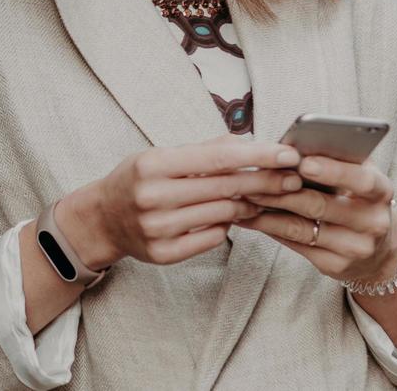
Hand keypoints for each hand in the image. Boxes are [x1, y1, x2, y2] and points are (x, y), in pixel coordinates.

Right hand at [61, 134, 303, 267]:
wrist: (101, 219)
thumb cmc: (136, 180)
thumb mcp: (160, 155)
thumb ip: (204, 150)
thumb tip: (249, 143)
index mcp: (152, 164)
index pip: (217, 158)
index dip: (257, 156)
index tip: (288, 153)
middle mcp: (152, 197)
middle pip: (225, 187)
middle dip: (266, 180)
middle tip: (295, 177)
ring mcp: (157, 228)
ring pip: (223, 213)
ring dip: (250, 203)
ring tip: (265, 195)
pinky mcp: (163, 254)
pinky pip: (212, 237)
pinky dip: (227, 224)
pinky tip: (233, 214)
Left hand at [236, 154, 396, 283]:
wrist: (379, 250)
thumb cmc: (357, 198)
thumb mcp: (358, 175)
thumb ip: (335, 158)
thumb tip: (293, 144)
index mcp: (381, 192)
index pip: (361, 180)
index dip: (333, 171)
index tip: (303, 162)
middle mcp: (373, 222)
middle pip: (321, 206)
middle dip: (283, 190)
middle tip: (253, 177)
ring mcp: (355, 248)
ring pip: (302, 228)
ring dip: (268, 210)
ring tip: (244, 195)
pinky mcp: (335, 266)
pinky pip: (295, 244)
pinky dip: (270, 228)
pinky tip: (250, 217)